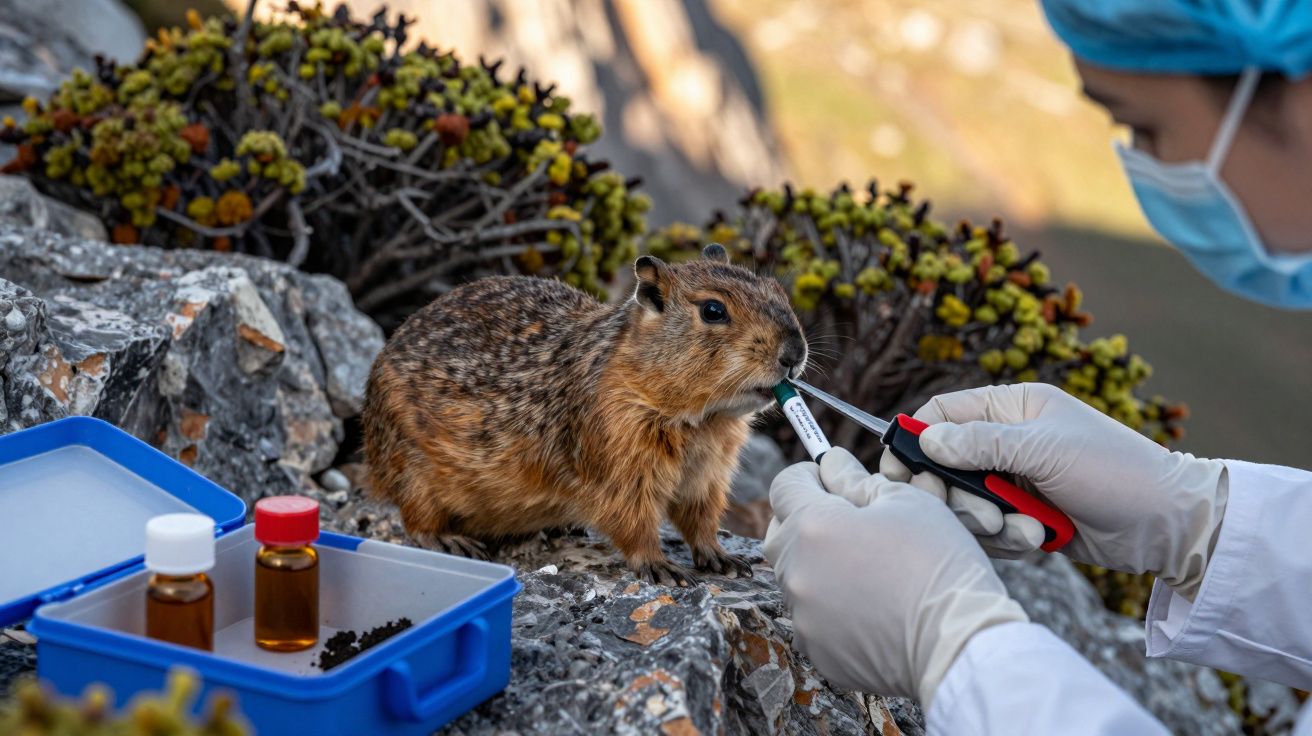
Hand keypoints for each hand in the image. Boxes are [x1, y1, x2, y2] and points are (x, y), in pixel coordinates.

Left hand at [764, 450, 1027, 705]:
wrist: (959, 646)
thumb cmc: (938, 565)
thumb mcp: (907, 503)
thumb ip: (858, 481)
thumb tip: (834, 465)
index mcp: (813, 526)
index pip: (784, 486)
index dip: (808, 476)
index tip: (831, 480)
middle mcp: (796, 572)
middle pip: (782, 534)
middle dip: (806, 521)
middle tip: (848, 523)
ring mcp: (803, 616)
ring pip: (797, 578)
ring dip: (820, 566)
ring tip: (867, 569)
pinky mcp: (818, 652)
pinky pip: (813, 618)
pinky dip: (832, 607)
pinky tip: (871, 606)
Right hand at [881, 383, 1226, 598]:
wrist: (1167, 523)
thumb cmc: (1113, 471)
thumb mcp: (1043, 450)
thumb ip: (978, 443)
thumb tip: (924, 439)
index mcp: (1011, 409)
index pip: (941, 413)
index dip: (915, 440)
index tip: (901, 472)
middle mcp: (1007, 443)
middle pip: (943, 466)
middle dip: (955, 494)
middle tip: (979, 511)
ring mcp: (1014, 482)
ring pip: (963, 504)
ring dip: (987, 522)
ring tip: (1025, 527)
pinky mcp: (1022, 518)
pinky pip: (988, 532)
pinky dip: (1008, 539)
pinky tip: (1041, 538)